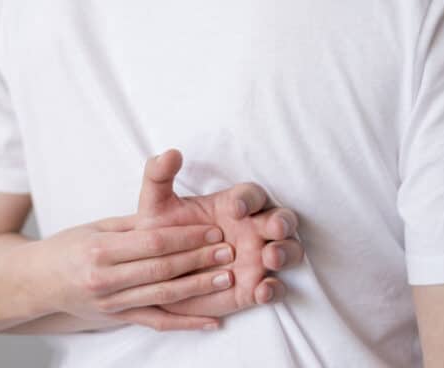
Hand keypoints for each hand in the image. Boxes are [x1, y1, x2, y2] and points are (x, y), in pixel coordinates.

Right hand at [28, 214, 238, 330]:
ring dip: (198, 287)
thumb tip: (172, 214)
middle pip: (161, 268)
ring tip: (226, 277)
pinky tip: (211, 322)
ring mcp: (112, 303)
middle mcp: (105, 278)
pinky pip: (157, 323)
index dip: (185, 237)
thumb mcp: (96, 227)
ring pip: (163, 296)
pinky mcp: (118, 319)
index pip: (152, 242)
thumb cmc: (68, 248)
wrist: (36, 282)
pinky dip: (186, 324)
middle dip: (198, 259)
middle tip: (227, 250)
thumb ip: (134, 224)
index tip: (211, 229)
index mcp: (100, 248)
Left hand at [137, 150, 304, 316]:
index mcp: (233, 206)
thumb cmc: (161, 233)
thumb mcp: (154, 205)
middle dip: (282, 222)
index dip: (248, 200)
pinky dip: (275, 289)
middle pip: (282, 219)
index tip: (236, 209)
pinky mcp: (255, 287)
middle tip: (273, 229)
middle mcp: (252, 229)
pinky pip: (277, 288)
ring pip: (289, 250)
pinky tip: (261, 291)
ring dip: (285, 252)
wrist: (154, 274)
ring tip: (270, 258)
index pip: (252, 195)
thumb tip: (170, 152)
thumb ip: (158, 176)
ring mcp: (257, 258)